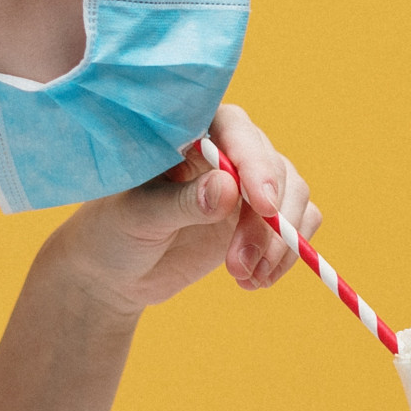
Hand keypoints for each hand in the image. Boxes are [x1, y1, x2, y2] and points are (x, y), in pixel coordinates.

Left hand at [50, 103, 321, 315]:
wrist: (114, 272)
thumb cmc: (113, 232)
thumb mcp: (138, 218)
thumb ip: (182, 202)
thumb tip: (229, 188)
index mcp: (190, 132)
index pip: (236, 130)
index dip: (256, 163)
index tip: (263, 206)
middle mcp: (226, 149)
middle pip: (274, 167)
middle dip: (266, 220)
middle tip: (238, 264)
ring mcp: (247, 183)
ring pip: (294, 196)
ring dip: (279, 242)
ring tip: (246, 278)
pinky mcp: (259, 216)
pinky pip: (298, 223)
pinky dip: (287, 254)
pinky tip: (254, 280)